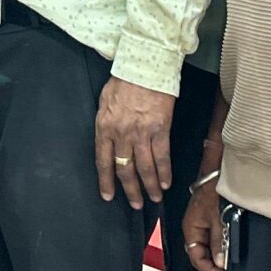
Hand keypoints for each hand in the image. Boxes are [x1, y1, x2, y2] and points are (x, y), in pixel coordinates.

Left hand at [94, 77, 175, 208]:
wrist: (144, 66)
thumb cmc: (124, 79)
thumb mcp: (105, 102)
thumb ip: (107, 124)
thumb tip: (110, 140)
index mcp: (104, 127)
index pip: (103, 161)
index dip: (106, 181)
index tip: (108, 195)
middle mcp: (122, 134)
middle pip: (125, 169)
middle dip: (131, 190)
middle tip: (136, 204)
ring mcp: (141, 133)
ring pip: (145, 168)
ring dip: (150, 186)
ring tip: (154, 197)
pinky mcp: (160, 129)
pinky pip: (162, 157)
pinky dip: (165, 172)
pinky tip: (166, 182)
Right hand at [181, 180, 228, 270]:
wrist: (218, 170)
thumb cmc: (214, 189)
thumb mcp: (218, 218)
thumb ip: (218, 242)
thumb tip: (219, 262)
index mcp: (191, 229)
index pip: (196, 258)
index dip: (209, 270)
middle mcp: (194, 228)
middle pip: (201, 255)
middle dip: (214, 265)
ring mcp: (202, 224)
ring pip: (208, 248)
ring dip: (219, 255)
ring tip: (231, 260)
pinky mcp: (211, 220)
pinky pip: (214, 238)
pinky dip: (222, 245)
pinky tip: (231, 247)